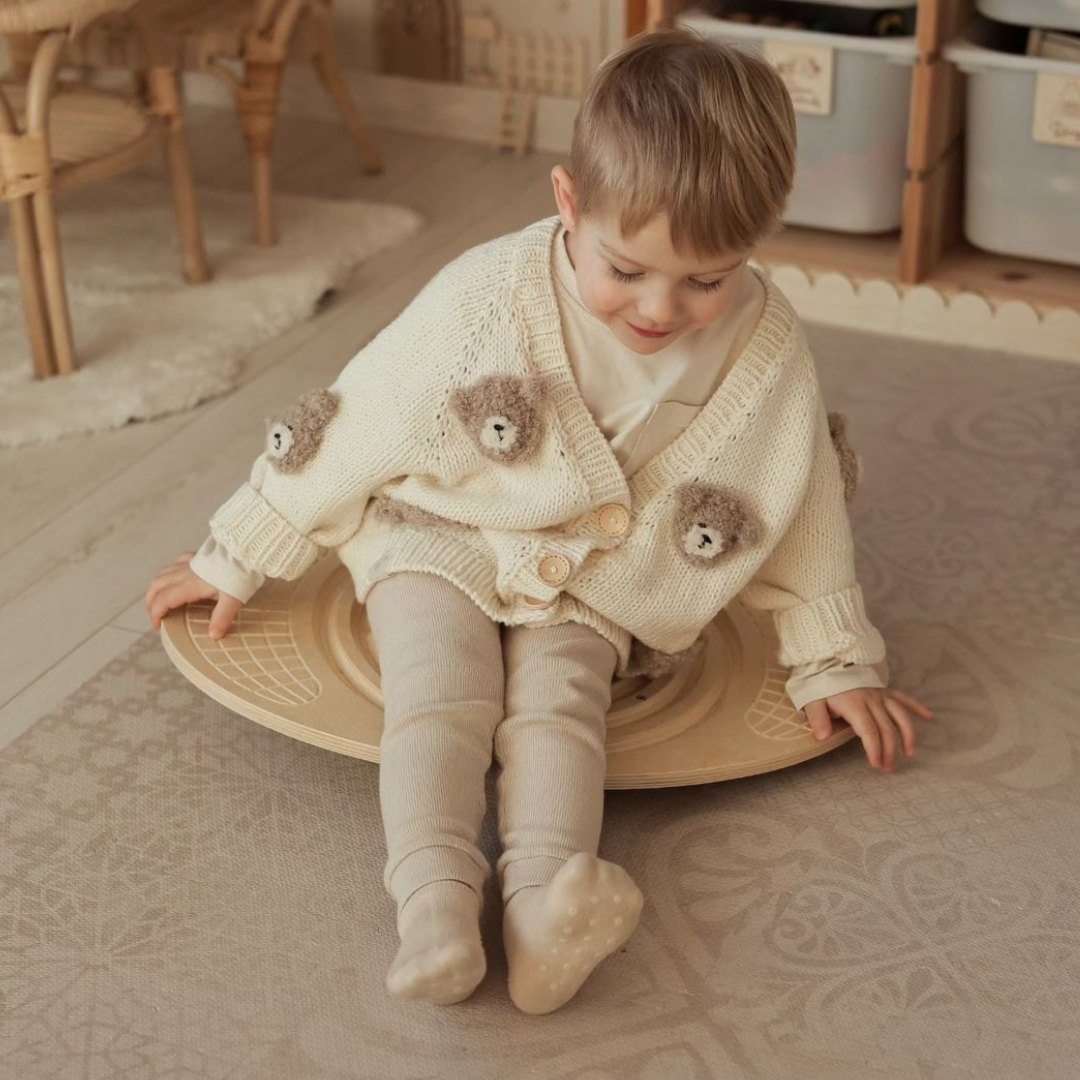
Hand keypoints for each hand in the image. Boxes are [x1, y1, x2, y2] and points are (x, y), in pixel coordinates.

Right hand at [146, 551, 243, 639]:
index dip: (156, 614)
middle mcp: (186, 572)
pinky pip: (177, 562)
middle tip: (156, 615)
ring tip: (161, 600)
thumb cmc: (240, 573)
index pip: (164, 600)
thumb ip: (222, 618)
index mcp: (191, 584)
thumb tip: (213, 635)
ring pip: (163, 573)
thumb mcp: (233, 599)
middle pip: (157, 586)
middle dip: (151, 602)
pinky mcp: (198, 555)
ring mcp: (191, 562)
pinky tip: (176, 576)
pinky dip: (170, 572)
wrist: (246, 551)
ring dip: (157, 587)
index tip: (158, 626)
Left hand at [803, 686, 933, 773]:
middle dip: (889, 750)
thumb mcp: (812, 702)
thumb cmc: (820, 687)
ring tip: (910, 753)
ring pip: (900, 715)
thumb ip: (817, 719)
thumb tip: (822, 737)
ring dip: (908, 735)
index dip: (874, 748)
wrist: (826, 663)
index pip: (868, 730)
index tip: (876, 764)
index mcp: (854, 704)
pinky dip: (917, 707)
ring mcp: (880, 694)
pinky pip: (904, 698)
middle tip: (888, 768)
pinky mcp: (885, 690)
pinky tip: (930, 717)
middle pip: (886, 728)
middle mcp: (871, 699)